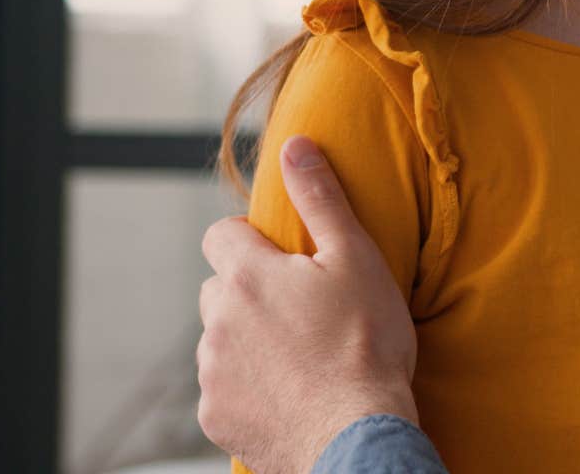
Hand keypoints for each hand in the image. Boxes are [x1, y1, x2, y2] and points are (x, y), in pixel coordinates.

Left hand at [198, 136, 418, 473]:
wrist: (357, 434)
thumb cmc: (366, 344)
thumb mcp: (356, 258)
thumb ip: (320, 198)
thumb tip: (295, 145)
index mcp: (248, 276)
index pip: (219, 235)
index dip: (249, 240)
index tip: (284, 259)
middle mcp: (217, 321)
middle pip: (219, 289)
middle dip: (250, 293)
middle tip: (303, 311)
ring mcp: (213, 372)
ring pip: (220, 340)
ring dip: (249, 340)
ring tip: (302, 356)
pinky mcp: (216, 416)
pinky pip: (225, 388)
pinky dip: (250, 386)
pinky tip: (291, 392)